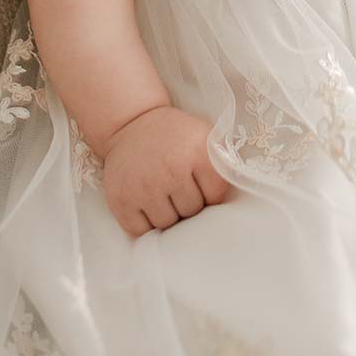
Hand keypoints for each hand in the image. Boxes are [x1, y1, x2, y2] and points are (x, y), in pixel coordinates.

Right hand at [102, 104, 235, 236]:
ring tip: (163, 194)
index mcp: (198, 152)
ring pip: (167, 224)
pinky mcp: (121, 200)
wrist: (132, 124)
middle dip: (188, 204)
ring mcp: (144, 186)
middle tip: (179, 187)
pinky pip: (140, 231)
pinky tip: (147, 203)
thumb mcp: (203, 136)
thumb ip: (221, 164)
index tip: (201, 184)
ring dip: (168, 214)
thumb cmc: (174, 135)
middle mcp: (172, 170)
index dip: (210, 194)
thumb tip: (233, 202)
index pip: (216, 196)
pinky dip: (145, 224)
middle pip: (191, 211)